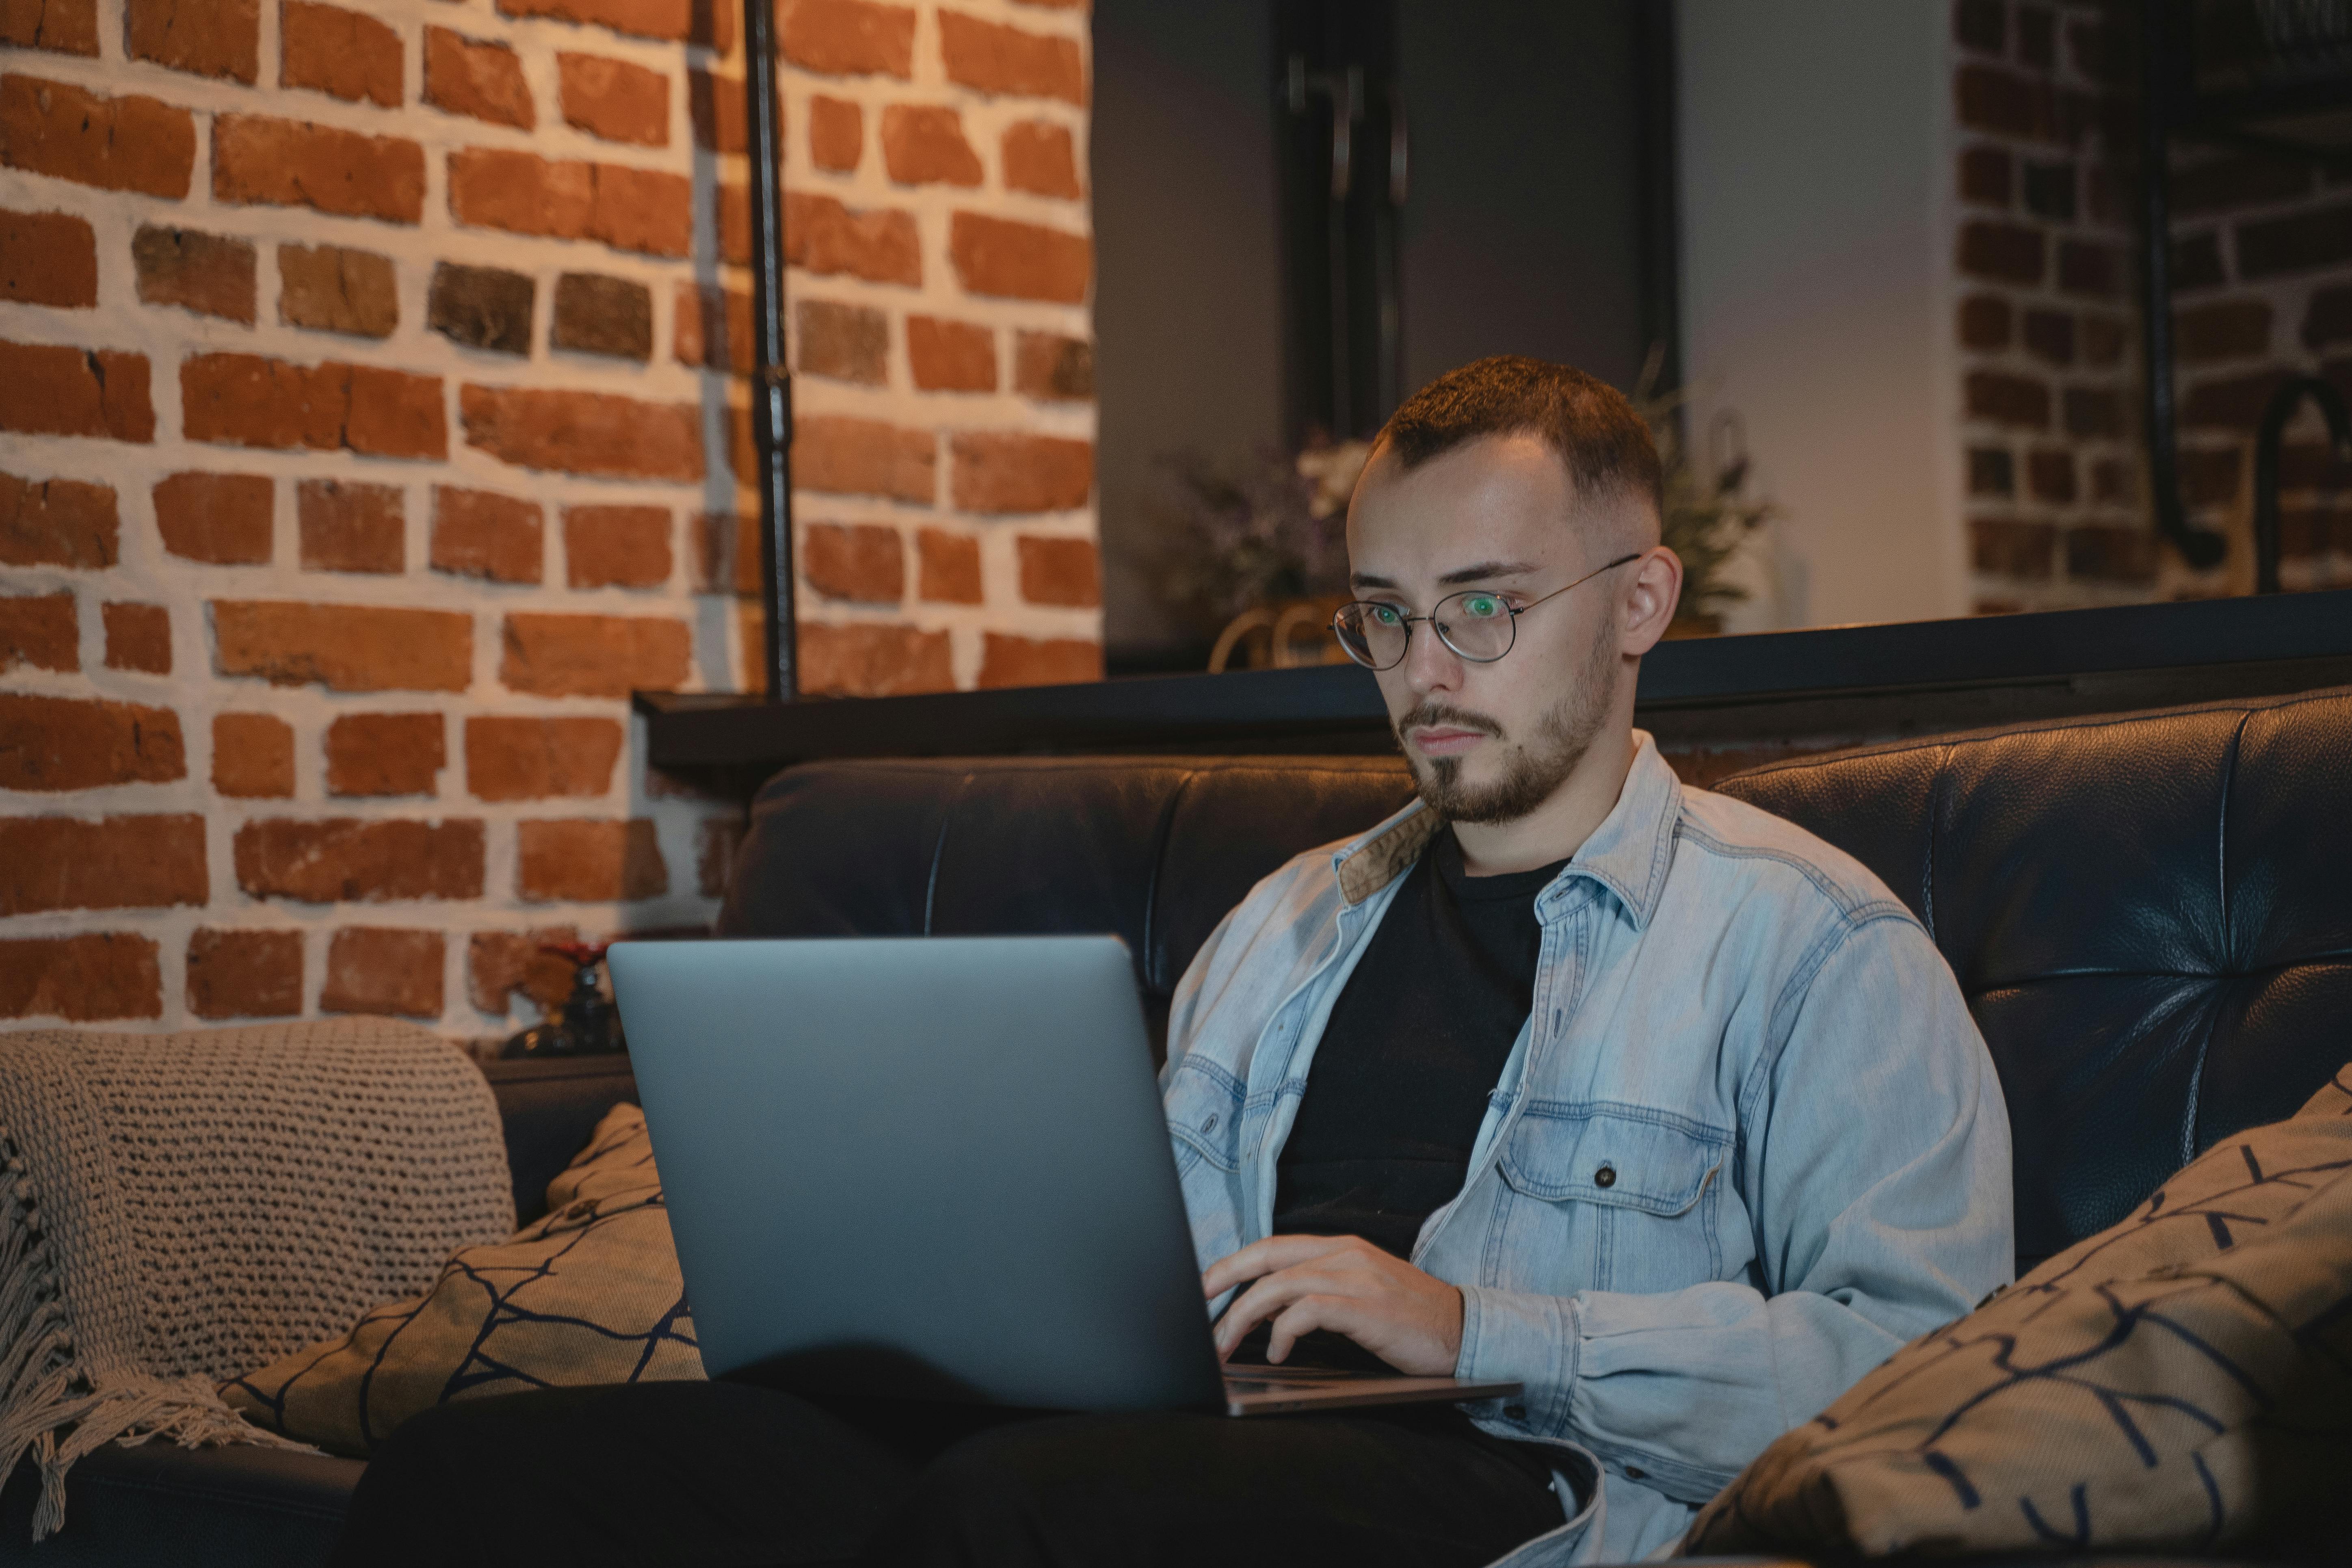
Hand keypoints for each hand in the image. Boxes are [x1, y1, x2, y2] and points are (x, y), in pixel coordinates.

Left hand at [1203, 1234, 1463, 1375]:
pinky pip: (1307, 1312)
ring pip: (1279, 1286)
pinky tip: (1276, 1352)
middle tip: (1196, 1310)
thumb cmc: (1410, 1320)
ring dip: (1243, 1318)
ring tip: (1226, 1346)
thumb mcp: (1358, 1296)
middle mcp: (1345, 1254)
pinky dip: (1282, 1332)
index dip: (1233, 1263)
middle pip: (1267, 1258)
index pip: (1273, 1247)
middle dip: (1224, 1281)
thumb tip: (1265, 1310)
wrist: (1464, 1330)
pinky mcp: (1365, 1307)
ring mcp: (1356, 1278)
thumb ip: (1315, 1294)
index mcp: (1342, 1248)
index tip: (1204, 1286)